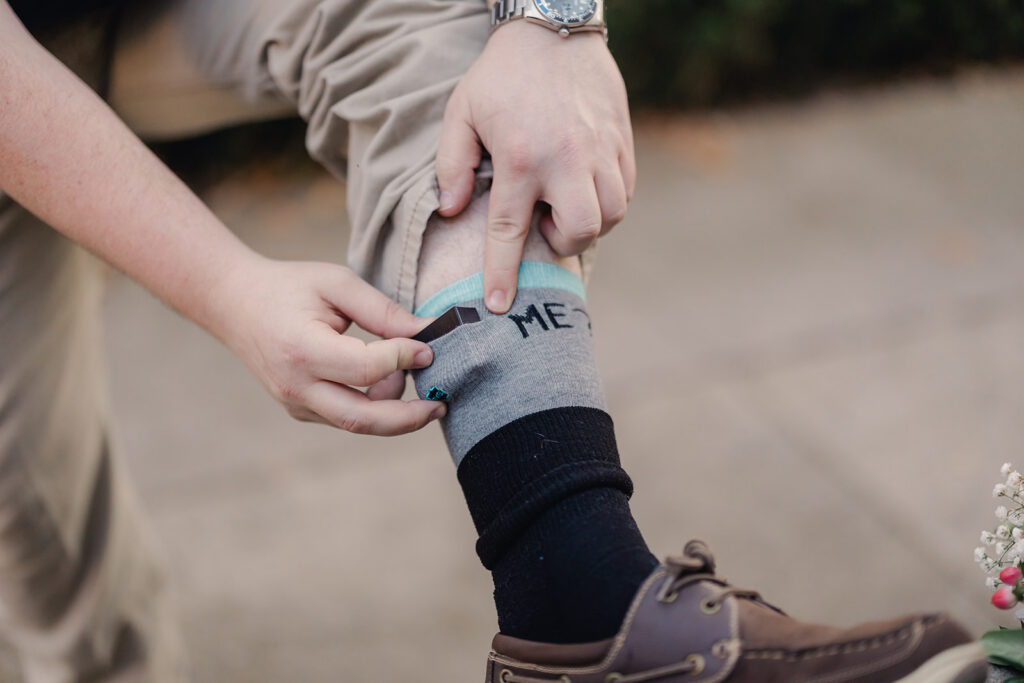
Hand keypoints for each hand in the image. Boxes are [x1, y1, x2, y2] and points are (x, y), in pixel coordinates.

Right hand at [210, 257, 444, 435]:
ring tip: (406, 376)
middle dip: (409, 417)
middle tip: (441, 405)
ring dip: (392, 410)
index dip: (404, 358)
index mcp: (301, 349)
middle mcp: (295, 385)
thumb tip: (426, 335)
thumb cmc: (288, 287)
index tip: (428, 346)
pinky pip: (345, 417)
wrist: (234, 303)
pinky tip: (385, 384)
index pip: (366, 368)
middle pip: (363, 418)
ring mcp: (295, 403)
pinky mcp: (299, 410)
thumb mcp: (337, 283)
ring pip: (356, 423)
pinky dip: (373, 408)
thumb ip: (382, 311)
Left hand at [436, 21, 634, 312]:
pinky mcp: (621, 139)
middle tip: (545, 223)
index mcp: (520, 158)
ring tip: (566, 204)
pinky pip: (626, 188)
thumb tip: (450, 210)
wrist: (554, 27)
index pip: (509, 232)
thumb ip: (452, 164)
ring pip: (612, 213)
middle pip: (581, 228)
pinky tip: (587, 185)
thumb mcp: (462, 113)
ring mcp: (600, 149)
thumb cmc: (501, 75)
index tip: (499, 306)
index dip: (502, 274)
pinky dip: (609, 199)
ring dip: (590, 221)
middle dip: (565, 241)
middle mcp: (566, 159)